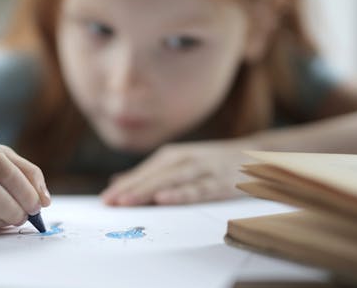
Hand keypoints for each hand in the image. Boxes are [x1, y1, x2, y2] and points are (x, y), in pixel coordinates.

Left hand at [101, 140, 254, 205]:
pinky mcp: (218, 182)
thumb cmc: (208, 161)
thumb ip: (149, 174)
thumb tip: (116, 182)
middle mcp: (184, 159)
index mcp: (172, 156)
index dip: (124, 185)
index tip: (106, 199)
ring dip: (147, 191)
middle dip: (130, 189)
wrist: (250, 154)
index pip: (143, 172)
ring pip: (170, 181)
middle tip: (110, 203)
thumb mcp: (178, 163)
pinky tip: (164, 200)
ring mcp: (202, 169)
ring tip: (127, 202)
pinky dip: (180, 193)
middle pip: (153, 176)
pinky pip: (197, 189)